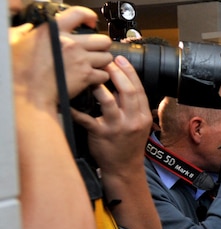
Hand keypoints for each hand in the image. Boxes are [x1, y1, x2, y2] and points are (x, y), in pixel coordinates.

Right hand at [10, 7, 112, 111]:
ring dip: (103, 61)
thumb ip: (23, 32)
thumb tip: (26, 29)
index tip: (92, 22)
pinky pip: (104, 74)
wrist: (29, 93)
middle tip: (95, 50)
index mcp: (54, 31)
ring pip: (107, 57)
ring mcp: (81, 60)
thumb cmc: (20, 70)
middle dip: (101, 45)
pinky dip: (100, 77)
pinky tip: (92, 78)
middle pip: (102, 39)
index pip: (79, 13)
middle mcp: (71, 43)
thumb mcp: (16, 43)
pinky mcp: (86, 76)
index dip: (89, 16)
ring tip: (94, 65)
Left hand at [71, 55, 151, 174]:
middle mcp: (132, 120)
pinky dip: (76, 110)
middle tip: (106, 62)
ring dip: (99, 86)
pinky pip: (86, 119)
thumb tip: (124, 83)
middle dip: (116, 73)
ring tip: (91, 76)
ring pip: (108, 102)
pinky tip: (69, 102)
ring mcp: (117, 128)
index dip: (129, 72)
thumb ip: (134, 107)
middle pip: (127, 91)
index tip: (120, 59)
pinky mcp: (101, 135)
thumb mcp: (139, 125)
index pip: (139, 89)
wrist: (124, 168)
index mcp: (143, 116)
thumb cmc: (129, 145)